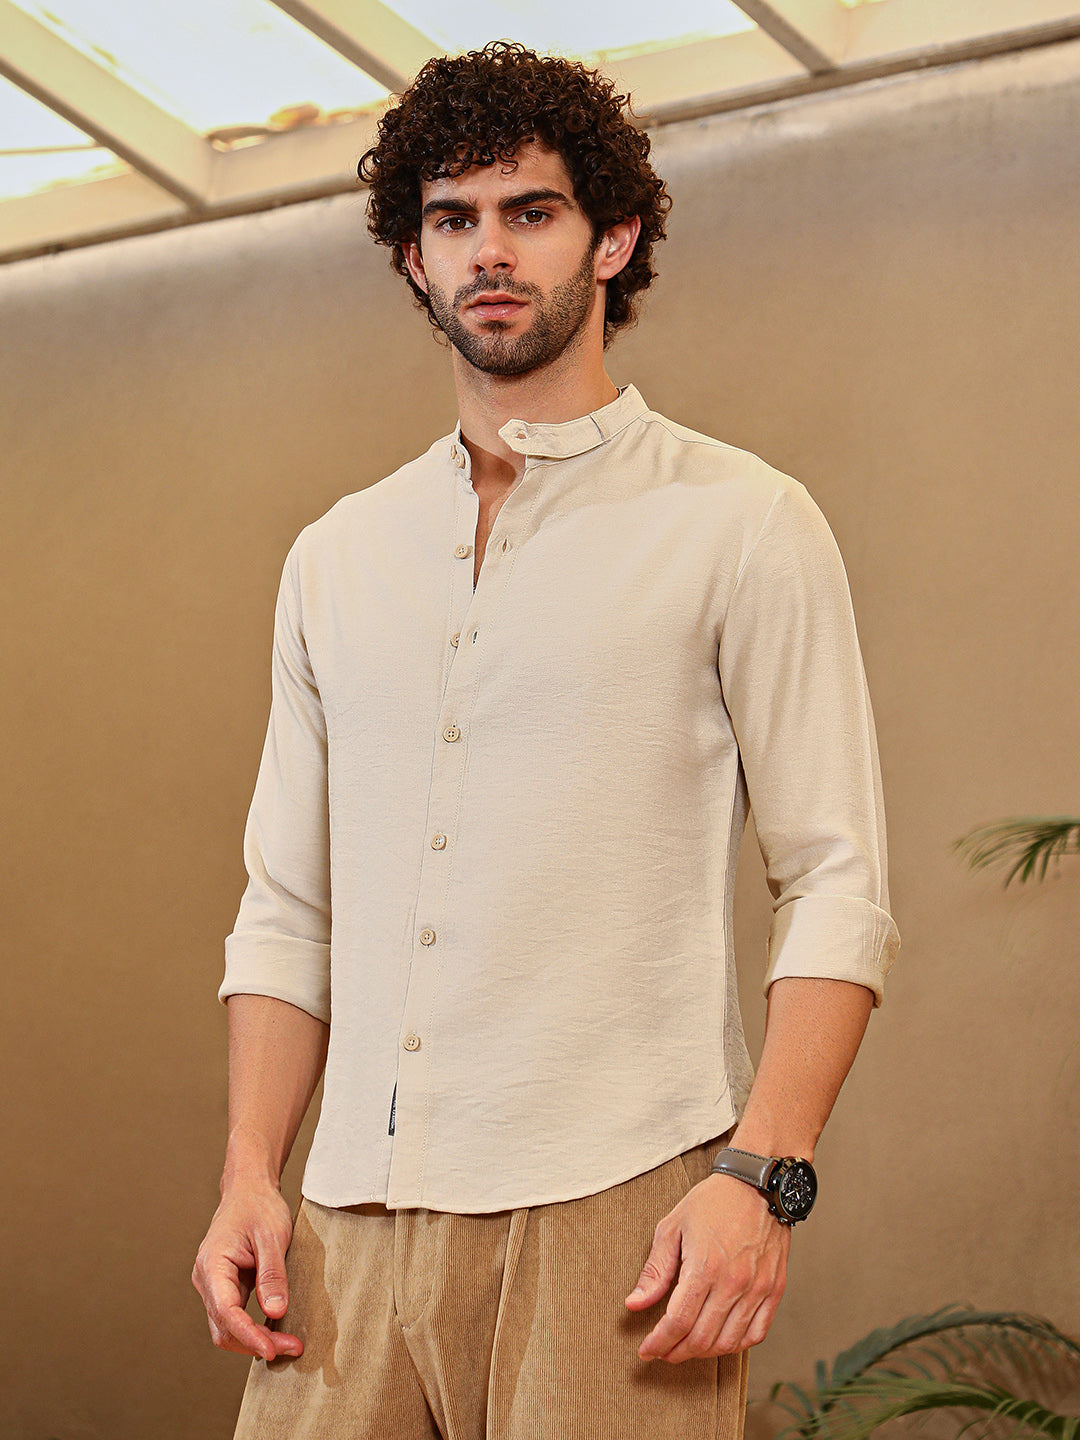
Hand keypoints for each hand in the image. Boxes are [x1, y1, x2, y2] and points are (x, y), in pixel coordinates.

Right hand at [192, 1185, 301, 1360]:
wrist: (249, 1190)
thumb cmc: (258, 1207)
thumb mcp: (272, 1236)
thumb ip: (272, 1274)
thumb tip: (275, 1312)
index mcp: (212, 1265)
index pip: (226, 1312)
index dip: (248, 1335)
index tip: (272, 1349)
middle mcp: (206, 1279)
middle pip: (224, 1328)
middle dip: (255, 1343)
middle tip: (291, 1348)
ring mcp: (213, 1286)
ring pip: (228, 1327)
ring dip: (255, 1339)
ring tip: (288, 1344)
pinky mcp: (226, 1288)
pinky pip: (235, 1316)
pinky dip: (254, 1328)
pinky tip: (276, 1331)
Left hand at [625, 1173, 789, 1362]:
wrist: (757, 1183)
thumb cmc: (712, 1201)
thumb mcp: (672, 1227)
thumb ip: (655, 1270)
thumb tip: (635, 1304)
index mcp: (704, 1267)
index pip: (678, 1322)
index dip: (659, 1342)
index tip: (647, 1350)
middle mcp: (733, 1282)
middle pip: (702, 1338)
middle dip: (677, 1352)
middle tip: (664, 1351)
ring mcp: (757, 1288)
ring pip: (729, 1342)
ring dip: (704, 1353)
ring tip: (688, 1346)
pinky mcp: (774, 1289)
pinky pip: (756, 1333)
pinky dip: (736, 1345)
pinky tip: (720, 1340)